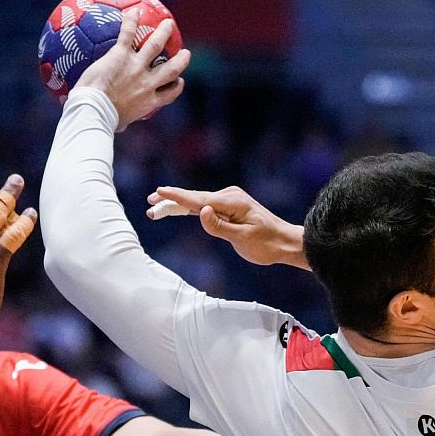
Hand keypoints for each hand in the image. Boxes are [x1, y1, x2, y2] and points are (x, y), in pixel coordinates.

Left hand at [75, 15, 190, 131]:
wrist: (94, 111)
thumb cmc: (102, 121)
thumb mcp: (118, 123)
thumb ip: (122, 120)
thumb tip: (117, 125)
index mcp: (149, 101)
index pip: (170, 93)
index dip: (177, 85)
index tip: (179, 81)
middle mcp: (147, 83)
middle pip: (171, 69)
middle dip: (181, 60)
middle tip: (185, 53)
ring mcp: (136, 67)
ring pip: (156, 46)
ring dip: (163, 33)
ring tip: (168, 24)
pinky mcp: (121, 56)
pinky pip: (128, 34)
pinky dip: (131, 21)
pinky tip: (134, 10)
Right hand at [146, 185, 306, 267]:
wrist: (284, 242)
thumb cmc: (266, 243)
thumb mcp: (243, 239)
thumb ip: (220, 226)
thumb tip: (201, 212)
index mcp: (232, 202)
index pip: (198, 200)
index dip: (177, 197)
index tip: (159, 192)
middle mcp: (228, 196)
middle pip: (194, 198)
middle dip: (171, 201)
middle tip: (150, 204)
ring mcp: (228, 200)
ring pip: (197, 201)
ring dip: (177, 204)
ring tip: (156, 207)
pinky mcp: (228, 207)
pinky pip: (204, 205)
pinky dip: (189, 208)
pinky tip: (176, 208)